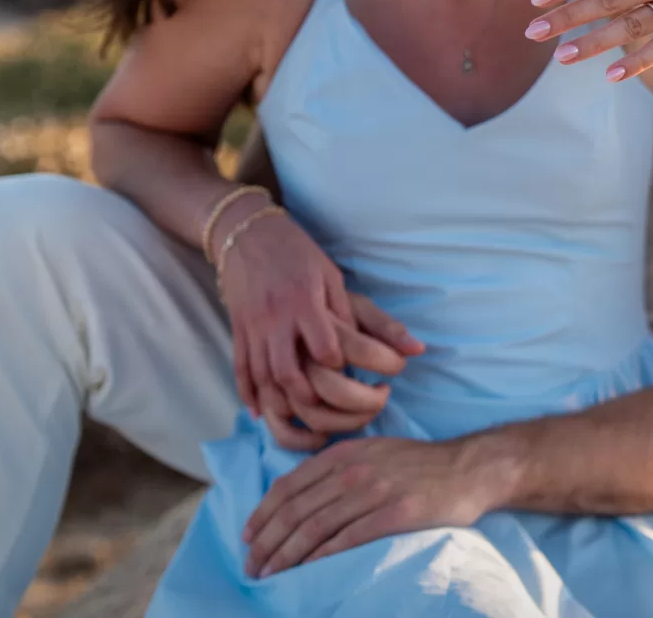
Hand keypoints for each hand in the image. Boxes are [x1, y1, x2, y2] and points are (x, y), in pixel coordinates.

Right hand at [219, 208, 424, 444]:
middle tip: (341, 408)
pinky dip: (252, 397)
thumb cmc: (299, 254)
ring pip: (265, 380)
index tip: (365, 374)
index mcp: (305, 302)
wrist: (247, 233)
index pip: (328, 347)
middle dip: (316, 400)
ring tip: (310, 418)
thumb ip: (366, 316)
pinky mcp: (238, 333)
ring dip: (286, 406)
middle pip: (291, 374)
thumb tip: (414, 349)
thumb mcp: (335, 277)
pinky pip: (242, 372)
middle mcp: (277, 319)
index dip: (347, 367)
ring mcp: (253, 328)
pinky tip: (264, 414)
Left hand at [240, 436, 513, 576]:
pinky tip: (306, 574)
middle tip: (251, 566)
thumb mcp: (373, 452)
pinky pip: (347, 541)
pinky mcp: (395, 514)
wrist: (469, 468)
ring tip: (269, 576)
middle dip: (267, 542)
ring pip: (314, 528)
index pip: (289, 485)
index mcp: (344, 454)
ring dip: (286, 557)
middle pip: (295, 511)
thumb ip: (338, 468)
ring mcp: (374, 491)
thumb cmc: (419, 465)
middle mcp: (354, 470)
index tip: (247, 537)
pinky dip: (320, 559)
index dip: (262, 513)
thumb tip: (299, 496)